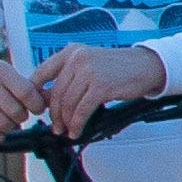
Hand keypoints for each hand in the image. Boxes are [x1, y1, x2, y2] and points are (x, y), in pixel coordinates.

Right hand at [0, 54, 41, 145]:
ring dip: (10, 127)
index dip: (37, 105)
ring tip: (8, 121)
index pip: (26, 92)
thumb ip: (22, 85)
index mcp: (0, 70)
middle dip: (22, 117)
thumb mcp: (2, 71)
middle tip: (19, 115)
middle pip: (16, 111)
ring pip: (3, 125)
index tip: (38, 109)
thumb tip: (46, 103)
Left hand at [32, 43, 166, 139]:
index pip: (42, 73)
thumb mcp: (89, 63)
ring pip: (67, 103)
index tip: (37, 108)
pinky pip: (81, 110)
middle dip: (53, 114)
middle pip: (55, 93)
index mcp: (71, 52)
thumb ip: (70, 76)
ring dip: (65, 122)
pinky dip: (77, 124)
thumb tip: (48, 99)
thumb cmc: (119, 67)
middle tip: (56, 126)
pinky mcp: (101, 86)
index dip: (35, 94)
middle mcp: (77, 58)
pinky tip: (78, 130)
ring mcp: (89, 72)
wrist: (146, 66)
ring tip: (67, 130)